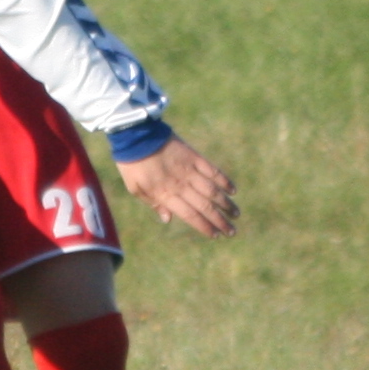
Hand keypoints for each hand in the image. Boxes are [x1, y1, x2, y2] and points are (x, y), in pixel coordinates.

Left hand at [116, 136, 236, 237]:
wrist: (136, 134)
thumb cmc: (132, 164)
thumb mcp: (135, 188)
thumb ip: (153, 204)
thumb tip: (168, 219)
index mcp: (166, 194)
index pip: (190, 215)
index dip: (204, 226)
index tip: (216, 235)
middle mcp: (181, 185)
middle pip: (205, 206)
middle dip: (220, 220)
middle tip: (232, 231)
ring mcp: (189, 170)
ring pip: (212, 191)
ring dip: (226, 204)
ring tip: (236, 214)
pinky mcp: (194, 156)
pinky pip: (212, 170)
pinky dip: (224, 180)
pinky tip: (233, 190)